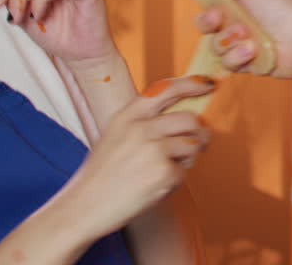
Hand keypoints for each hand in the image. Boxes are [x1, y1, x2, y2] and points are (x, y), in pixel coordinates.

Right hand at [58, 76, 213, 242]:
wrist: (83, 207)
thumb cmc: (101, 176)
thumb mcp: (115, 136)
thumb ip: (144, 123)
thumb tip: (185, 117)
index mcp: (127, 116)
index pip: (166, 89)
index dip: (192, 83)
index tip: (209, 83)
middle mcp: (141, 128)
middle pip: (189, 119)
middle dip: (198, 133)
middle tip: (198, 144)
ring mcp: (153, 149)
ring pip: (192, 145)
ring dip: (186, 159)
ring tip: (164, 171)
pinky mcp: (163, 172)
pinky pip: (184, 172)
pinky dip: (175, 181)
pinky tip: (155, 187)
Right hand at [195, 0, 291, 77]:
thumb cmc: (283, 7)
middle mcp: (239, 15)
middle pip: (205, 21)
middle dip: (208, 21)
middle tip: (218, 19)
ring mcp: (242, 39)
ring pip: (214, 44)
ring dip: (229, 40)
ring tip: (249, 37)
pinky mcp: (247, 60)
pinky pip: (228, 62)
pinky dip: (239, 56)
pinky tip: (254, 51)